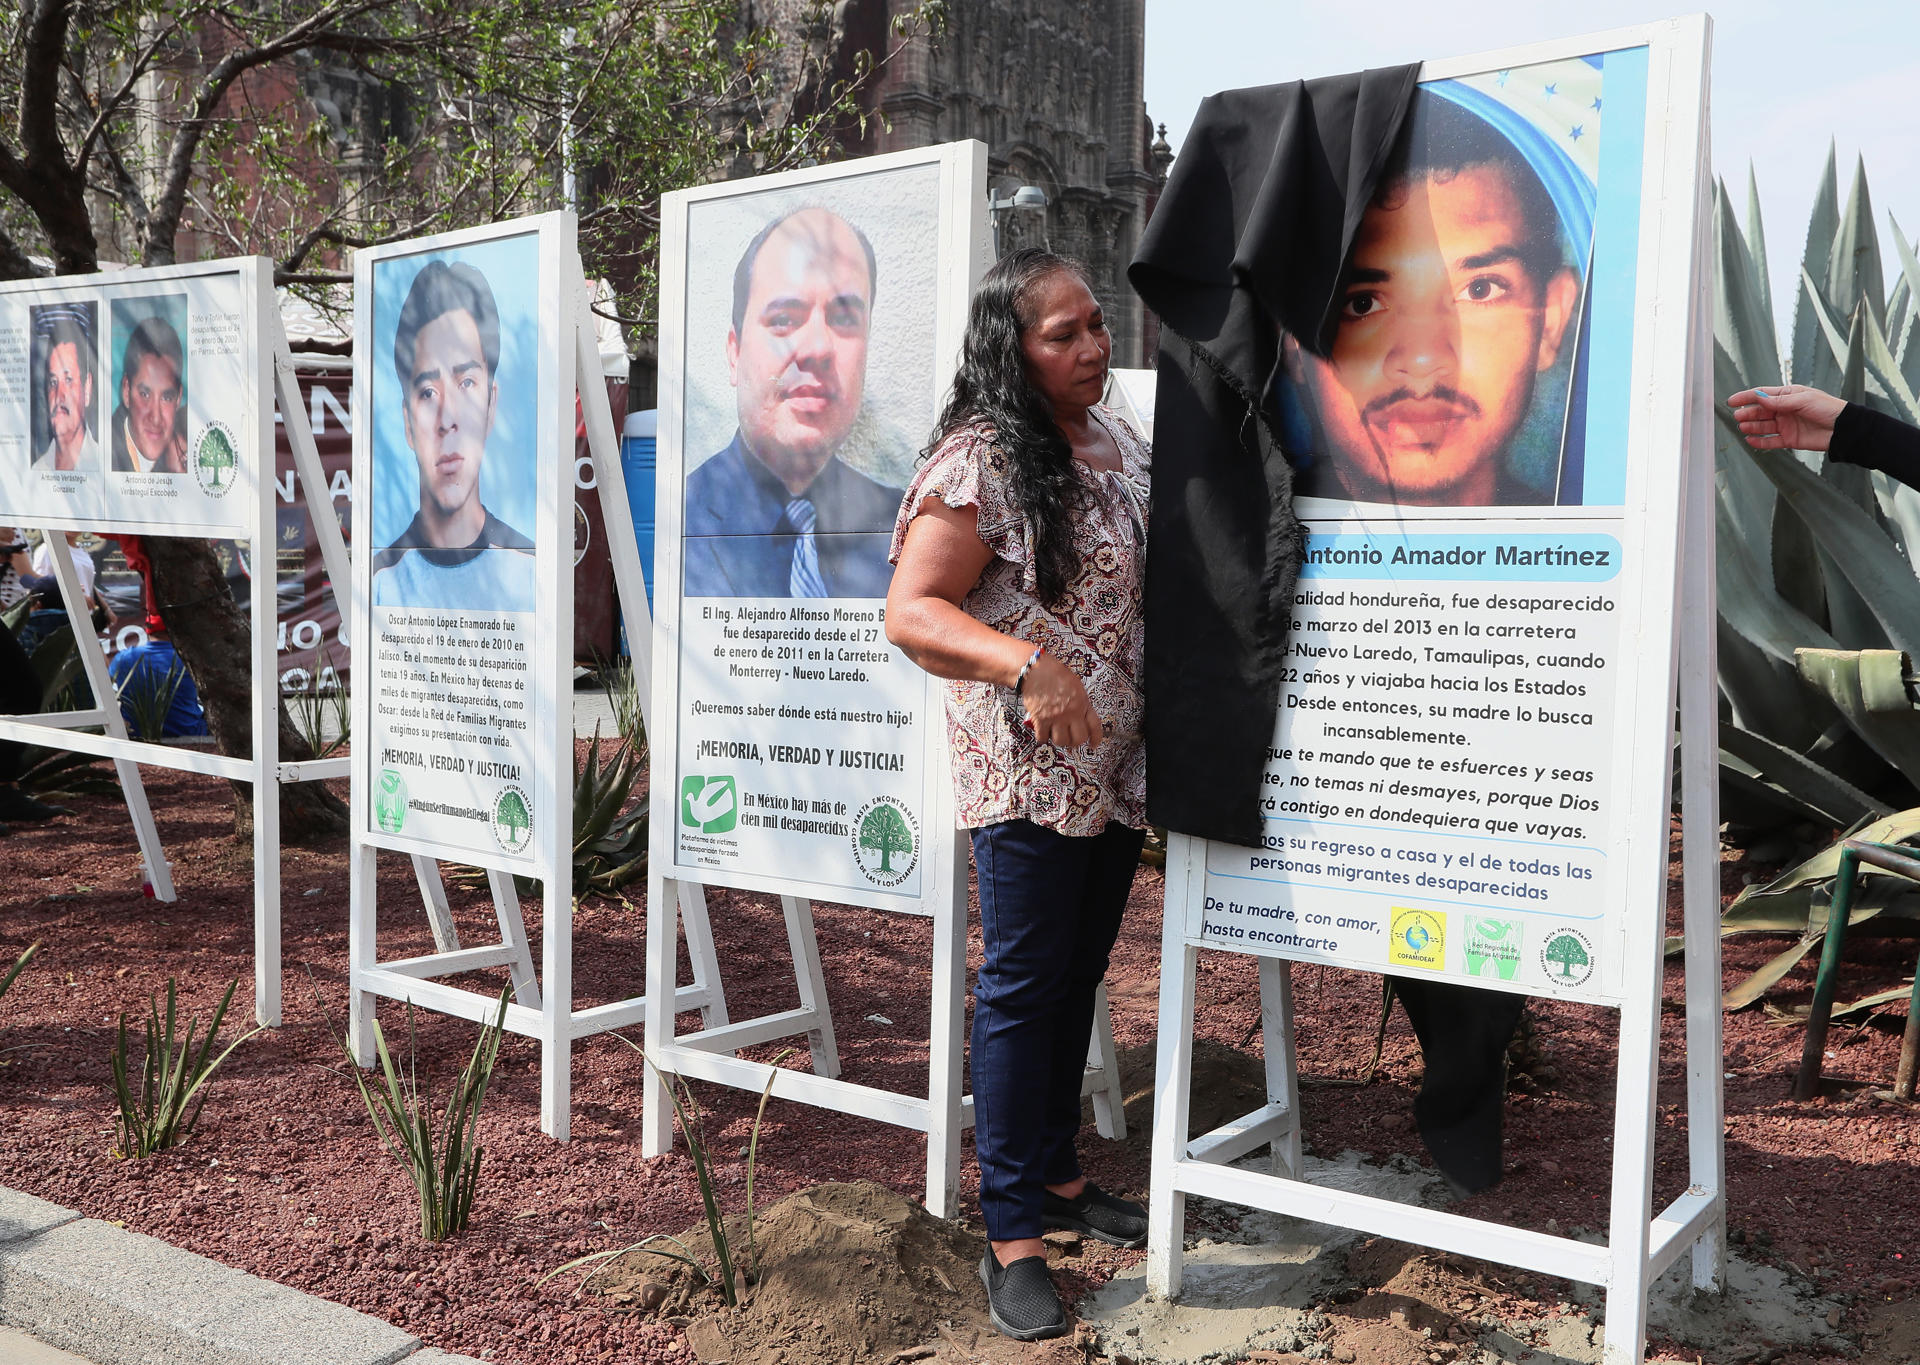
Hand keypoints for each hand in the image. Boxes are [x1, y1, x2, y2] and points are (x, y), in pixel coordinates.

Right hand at [1019, 649, 1103, 748]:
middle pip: (1079, 739)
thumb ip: (1081, 702)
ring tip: (1056, 733)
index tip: (1093, 744)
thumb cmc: (1054, 673)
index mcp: (1082, 702)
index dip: (1096, 738)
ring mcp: (1056, 717)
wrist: (1035, 669)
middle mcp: (1071, 712)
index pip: (1095, 726)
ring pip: (1061, 741)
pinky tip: (1042, 730)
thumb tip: (1081, 717)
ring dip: (1059, 740)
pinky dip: (1043, 737)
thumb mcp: (1076, 686)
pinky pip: (1043, 737)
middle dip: (1075, 741)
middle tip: (1071, 738)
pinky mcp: (1040, 719)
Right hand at [1725, 383, 1845, 452]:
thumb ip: (1779, 401)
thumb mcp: (1803, 400)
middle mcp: (1784, 410)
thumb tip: (1759, 398)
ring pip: (1763, 426)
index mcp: (1788, 396)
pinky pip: (1770, 441)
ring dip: (1752, 426)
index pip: (1762, 395)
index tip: (1732, 401)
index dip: (1746, 397)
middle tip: (1738, 416)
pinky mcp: (1789, 439)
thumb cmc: (1827, 408)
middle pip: (1760, 411)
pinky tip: (1750, 440)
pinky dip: (1760, 441)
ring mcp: (1786, 425)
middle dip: (1748, 413)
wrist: (1842, 428)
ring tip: (1743, 427)